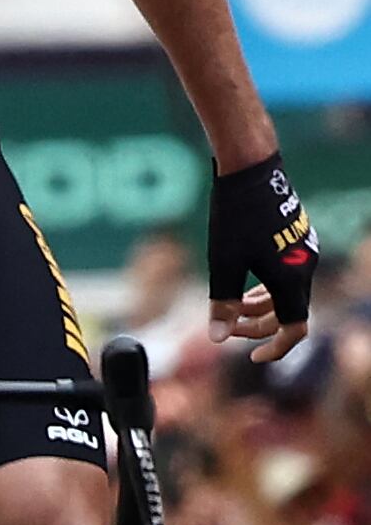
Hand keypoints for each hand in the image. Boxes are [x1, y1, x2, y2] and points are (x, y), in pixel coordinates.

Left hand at [208, 152, 316, 362]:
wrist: (251, 167)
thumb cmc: (234, 215)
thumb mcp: (223, 263)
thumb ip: (222, 303)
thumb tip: (217, 339)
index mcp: (291, 280)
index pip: (294, 330)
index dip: (275, 348)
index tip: (253, 357)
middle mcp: (305, 267)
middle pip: (289, 313)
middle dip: (259, 325)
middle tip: (230, 326)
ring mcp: (304, 250)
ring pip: (289, 292)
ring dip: (263, 305)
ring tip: (236, 306)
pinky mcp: (298, 236)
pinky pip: (289, 273)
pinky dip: (269, 285)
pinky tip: (247, 280)